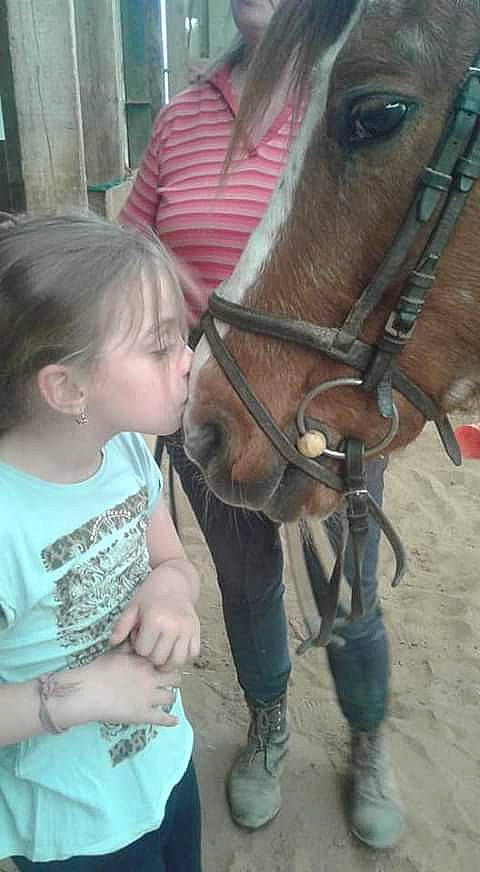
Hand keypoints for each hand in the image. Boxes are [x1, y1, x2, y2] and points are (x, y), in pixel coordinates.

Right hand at [55, 643, 181, 728]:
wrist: (86, 691)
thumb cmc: (97, 670)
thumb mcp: (115, 652)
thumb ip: (130, 647)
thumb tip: (137, 640)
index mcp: (144, 662)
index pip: (166, 660)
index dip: (166, 663)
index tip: (164, 666)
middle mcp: (151, 678)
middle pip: (174, 678)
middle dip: (173, 679)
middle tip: (168, 682)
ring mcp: (148, 697)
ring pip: (171, 697)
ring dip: (170, 697)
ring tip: (167, 698)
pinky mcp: (143, 714)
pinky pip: (163, 718)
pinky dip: (170, 720)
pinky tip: (174, 721)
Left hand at [110, 567, 200, 668]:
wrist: (174, 582)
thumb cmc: (151, 594)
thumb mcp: (133, 607)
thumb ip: (122, 626)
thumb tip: (112, 643)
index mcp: (155, 620)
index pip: (143, 651)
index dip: (138, 644)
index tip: (140, 632)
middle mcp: (174, 626)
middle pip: (159, 659)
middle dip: (151, 653)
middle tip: (150, 639)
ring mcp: (188, 630)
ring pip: (177, 661)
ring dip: (167, 660)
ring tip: (161, 649)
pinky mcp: (197, 631)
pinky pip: (192, 654)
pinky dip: (183, 656)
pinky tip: (174, 648)